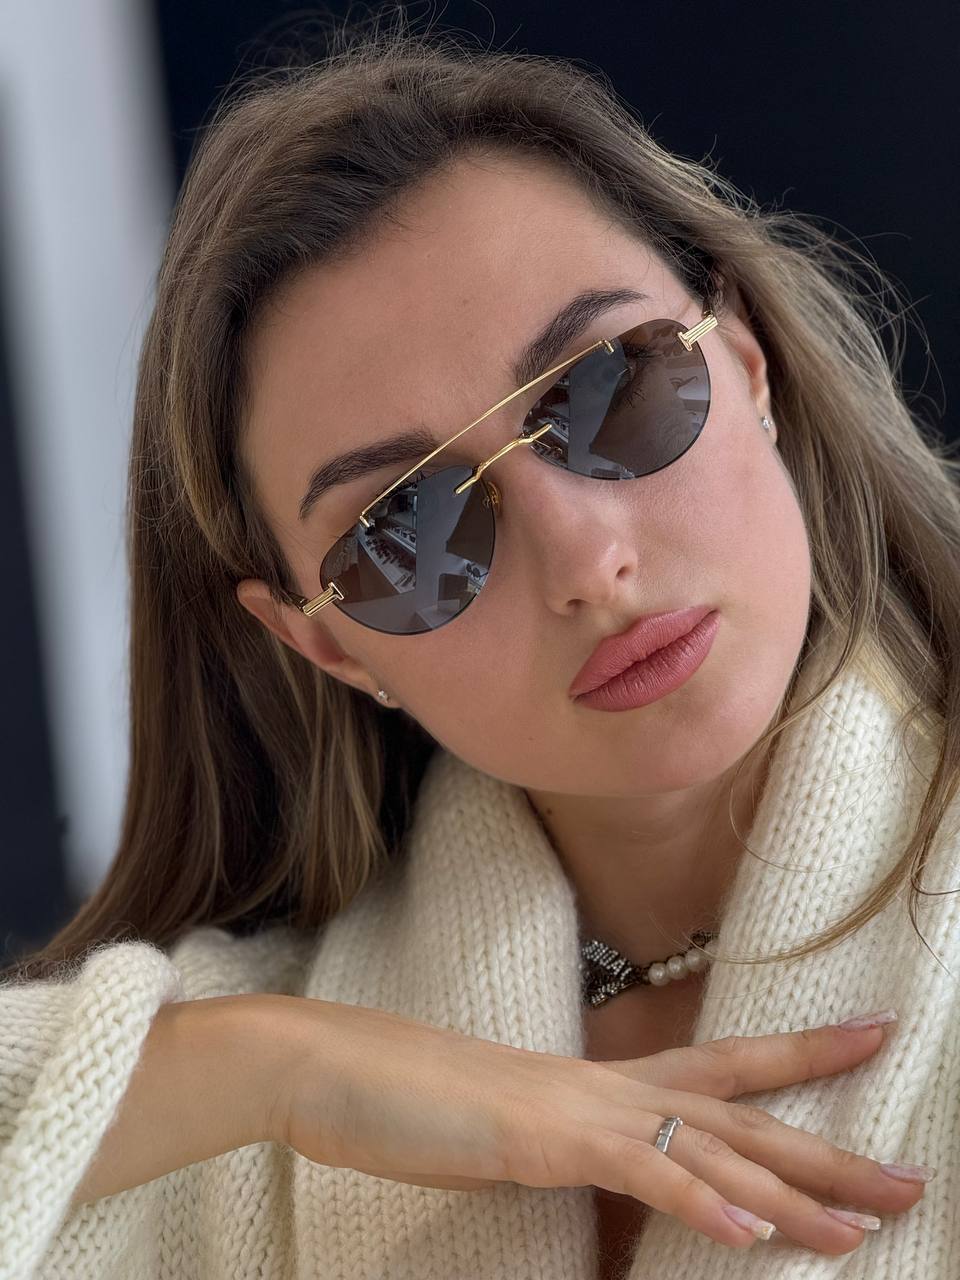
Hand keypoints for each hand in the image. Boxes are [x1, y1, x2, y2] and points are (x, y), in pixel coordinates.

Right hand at [271, 997, 919, 1253]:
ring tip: (866, 1229)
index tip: (870, 1035)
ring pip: (710, 1153)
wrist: (337, 1063)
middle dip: (830, 1152)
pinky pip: (642, 1176)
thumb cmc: (411, 1095)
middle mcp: (607, 1086)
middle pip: (742, 1115)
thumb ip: (566, 1147)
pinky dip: (702, 1206)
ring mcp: (580, 1109)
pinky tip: (754, 1236)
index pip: (723, 1066)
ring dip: (792, 1197)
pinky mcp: (545, 1140)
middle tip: (912, 1177)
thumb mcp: (505, 1129)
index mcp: (602, 1081)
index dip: (801, 1053)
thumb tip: (606, 1172)